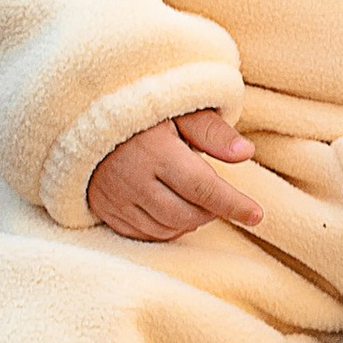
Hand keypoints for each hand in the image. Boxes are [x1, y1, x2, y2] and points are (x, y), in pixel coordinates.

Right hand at [87, 109, 256, 241]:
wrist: (84, 116)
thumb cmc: (140, 107)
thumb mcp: (179, 109)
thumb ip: (212, 131)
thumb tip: (246, 153)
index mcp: (155, 151)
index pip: (203, 188)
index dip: (234, 205)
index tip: (257, 215)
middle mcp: (133, 180)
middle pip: (187, 214)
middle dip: (213, 210)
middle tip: (218, 193)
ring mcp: (115, 199)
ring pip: (167, 228)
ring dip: (191, 219)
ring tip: (196, 197)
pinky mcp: (105, 211)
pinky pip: (144, 234)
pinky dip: (167, 227)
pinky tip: (173, 208)